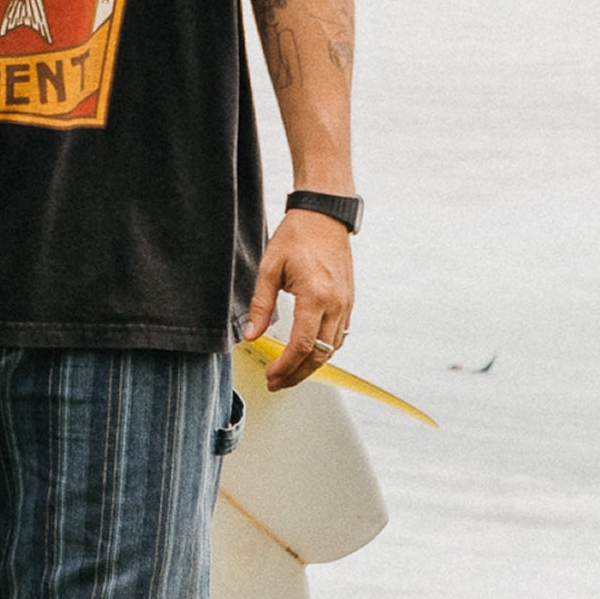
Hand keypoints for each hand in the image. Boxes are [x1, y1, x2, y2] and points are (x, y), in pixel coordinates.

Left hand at [244, 210, 353, 389]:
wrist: (325, 216)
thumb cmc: (297, 236)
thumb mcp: (270, 267)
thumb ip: (260, 305)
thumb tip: (250, 334)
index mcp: (316, 296)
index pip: (302, 345)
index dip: (286, 366)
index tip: (271, 376)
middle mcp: (335, 304)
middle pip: (320, 354)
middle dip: (297, 374)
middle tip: (277, 383)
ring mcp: (345, 304)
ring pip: (332, 349)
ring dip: (311, 365)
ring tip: (289, 373)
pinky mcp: (348, 301)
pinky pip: (339, 336)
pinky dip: (324, 350)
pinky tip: (309, 353)